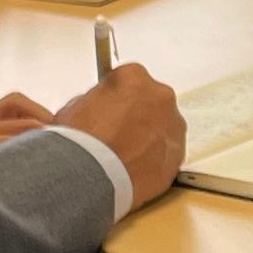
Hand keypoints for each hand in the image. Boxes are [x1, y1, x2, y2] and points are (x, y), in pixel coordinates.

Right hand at [54, 63, 186, 210]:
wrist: (91, 176)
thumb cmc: (80, 141)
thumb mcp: (74, 107)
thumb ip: (97, 101)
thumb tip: (101, 108)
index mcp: (135, 77)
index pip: (129, 79)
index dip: (116, 96)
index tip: (108, 108)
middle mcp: (161, 96)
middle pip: (151, 102)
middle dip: (137, 115)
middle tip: (117, 134)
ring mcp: (174, 126)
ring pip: (163, 128)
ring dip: (148, 138)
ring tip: (124, 156)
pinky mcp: (178, 155)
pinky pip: (167, 153)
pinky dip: (155, 160)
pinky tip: (134, 170)